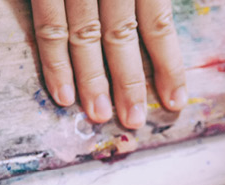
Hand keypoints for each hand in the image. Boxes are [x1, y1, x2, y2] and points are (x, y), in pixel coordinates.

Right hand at [30, 0, 186, 128]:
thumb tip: (153, 30)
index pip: (158, 24)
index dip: (168, 65)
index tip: (175, 101)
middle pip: (121, 36)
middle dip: (129, 82)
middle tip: (134, 120)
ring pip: (85, 38)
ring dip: (93, 81)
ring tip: (100, 115)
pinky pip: (49, 29)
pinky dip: (55, 64)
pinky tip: (64, 95)